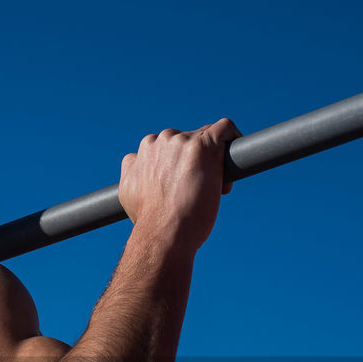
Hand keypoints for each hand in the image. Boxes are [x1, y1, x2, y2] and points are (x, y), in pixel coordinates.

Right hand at [117, 118, 241, 253]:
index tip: (185, 185)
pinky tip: (235, 157)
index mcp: (146, 148)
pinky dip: (233, 139)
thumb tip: (136, 165)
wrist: (163, 232)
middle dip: (197, 162)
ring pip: (208, 139)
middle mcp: (163, 140)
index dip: (181, 164)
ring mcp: (184, 141)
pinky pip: (225, 129)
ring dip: (214, 161)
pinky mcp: (205, 146)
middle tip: (200, 191)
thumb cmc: (149, 221)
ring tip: (214, 190)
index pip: (170, 146)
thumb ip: (132, 172)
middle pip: (189, 141)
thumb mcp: (128, 192)